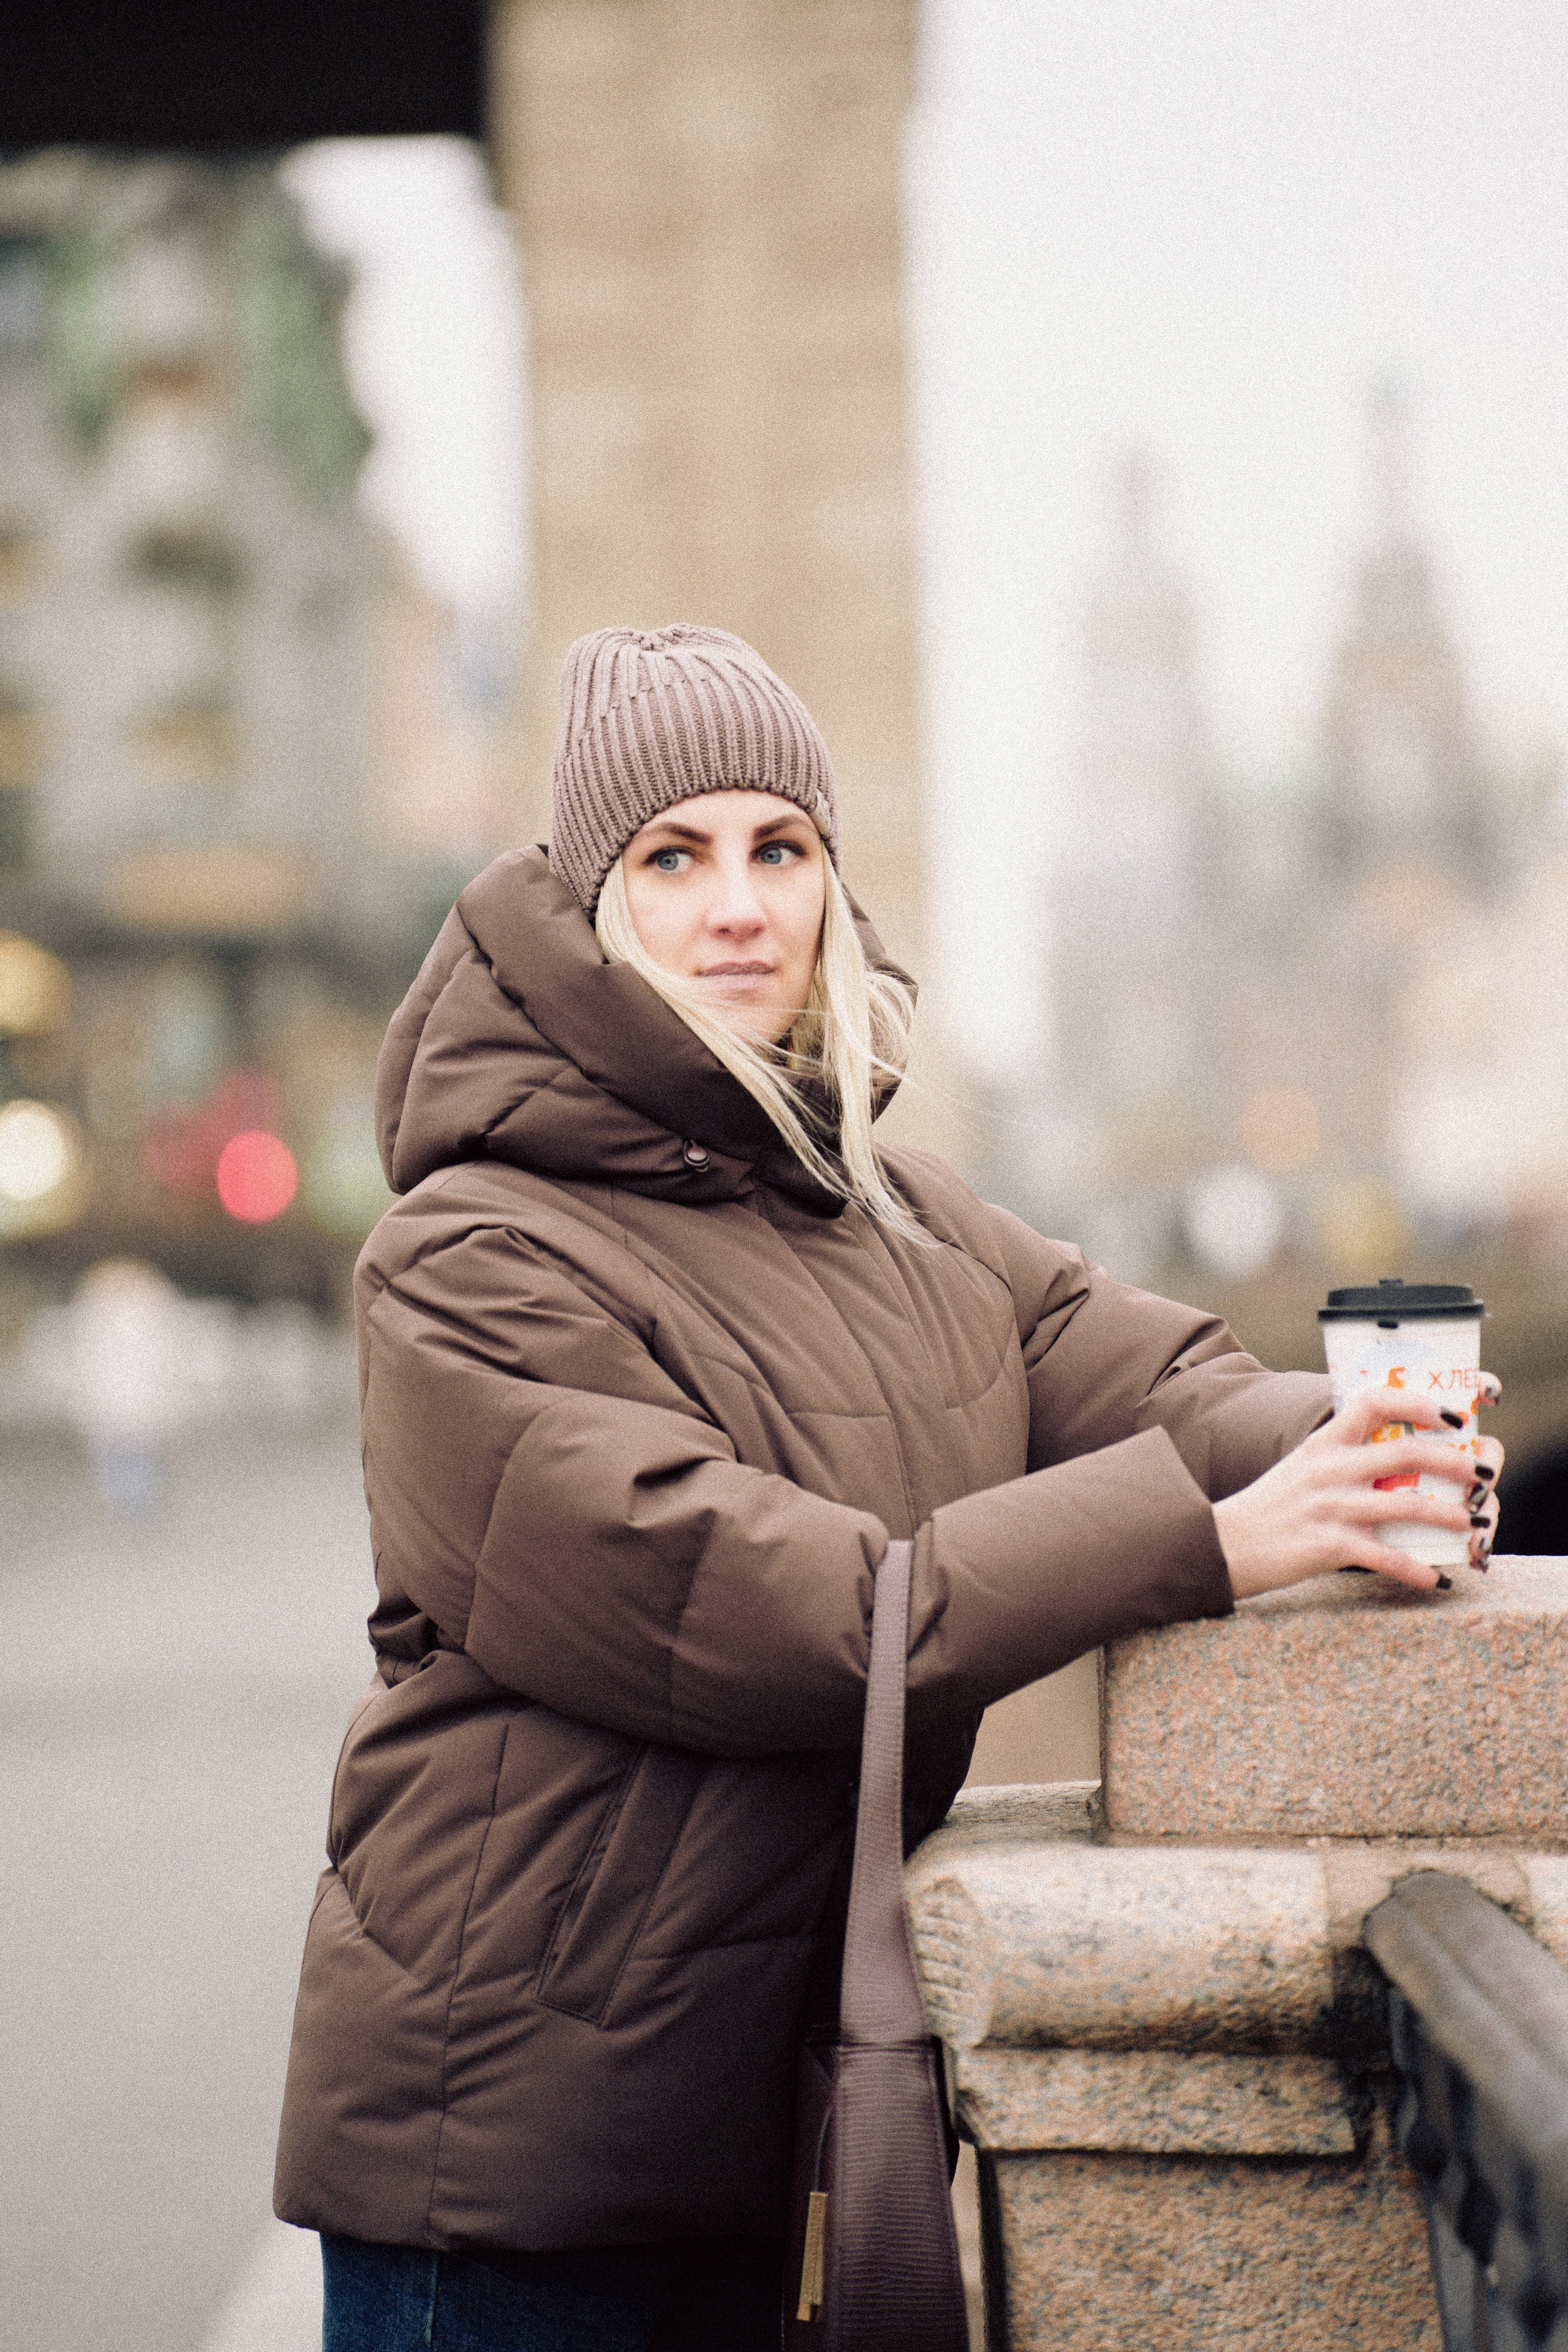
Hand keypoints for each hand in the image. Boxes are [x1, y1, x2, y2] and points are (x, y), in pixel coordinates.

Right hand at [1213, 1379, 1505, 1600]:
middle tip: (1482, 1474)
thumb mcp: (1301, 1469)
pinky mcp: (1327, 1545)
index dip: (1417, 1403)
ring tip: (1471, 1523)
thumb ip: (1342, 1459)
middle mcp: (1330, 1469)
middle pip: (1406, 1452)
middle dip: (1454, 1462)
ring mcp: (1330, 1506)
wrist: (1224, 1545)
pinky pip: (1383, 1555)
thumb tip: (1393, 1459)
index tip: (1451, 1416)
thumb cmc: (1270, 1509)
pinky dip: (1414, 1569)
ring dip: (1447, 1514)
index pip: (1374, 1402)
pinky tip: (1433, 1579)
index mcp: (1324, 1443)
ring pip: (1405, 1503)